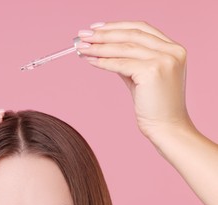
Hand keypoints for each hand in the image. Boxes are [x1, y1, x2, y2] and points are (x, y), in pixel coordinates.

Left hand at [77, 21, 191, 139]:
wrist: (167, 128)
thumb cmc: (154, 105)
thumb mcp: (143, 76)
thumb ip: (129, 60)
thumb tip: (102, 49)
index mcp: (174, 48)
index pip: (141, 28)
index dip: (116, 25)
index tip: (96, 28)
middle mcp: (172, 51)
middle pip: (131, 34)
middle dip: (104, 34)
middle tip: (82, 36)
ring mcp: (164, 60)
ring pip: (124, 48)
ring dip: (99, 47)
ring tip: (81, 47)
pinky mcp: (153, 72)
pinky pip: (120, 64)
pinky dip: (102, 62)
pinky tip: (90, 60)